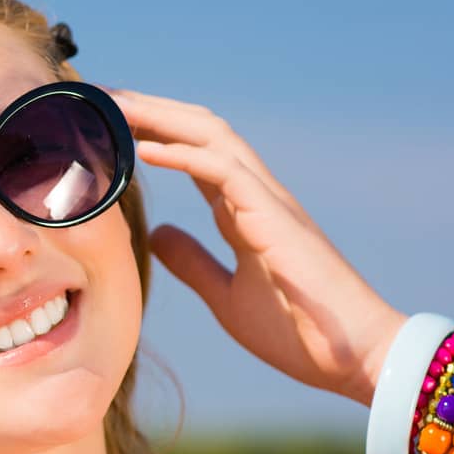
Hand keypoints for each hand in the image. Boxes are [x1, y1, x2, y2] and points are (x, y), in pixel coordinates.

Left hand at [110, 88, 406, 405]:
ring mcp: (268, 201)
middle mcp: (255, 193)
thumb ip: (193, 261)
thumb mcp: (226, 295)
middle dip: (148, 107)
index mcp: (243, 208)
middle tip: (97, 93)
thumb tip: (158, 235)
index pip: (191, 151)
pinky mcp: (275, 218)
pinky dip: (184, 154)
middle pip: (198, 129)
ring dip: (160, 116)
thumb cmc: (300, 330)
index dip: (150, 129)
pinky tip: (144, 148)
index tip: (104, 120)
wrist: (357, 360)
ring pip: (212, 135)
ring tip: (113, 105)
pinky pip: (226, 171)